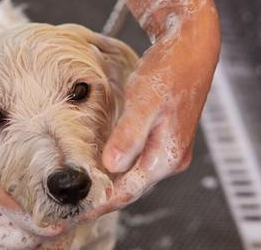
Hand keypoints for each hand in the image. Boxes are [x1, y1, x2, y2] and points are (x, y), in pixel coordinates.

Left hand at [84, 9, 219, 217]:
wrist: (188, 49)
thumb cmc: (168, 72)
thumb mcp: (144, 102)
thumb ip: (128, 135)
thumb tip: (111, 166)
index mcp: (166, 155)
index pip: (129, 191)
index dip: (101, 203)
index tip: (77, 211)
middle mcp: (168, 158)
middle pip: (130, 187)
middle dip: (102, 197)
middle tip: (72, 205)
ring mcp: (166, 149)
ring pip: (132, 174)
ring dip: (107, 182)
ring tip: (79, 190)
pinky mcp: (160, 137)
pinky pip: (134, 160)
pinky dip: (115, 166)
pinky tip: (96, 165)